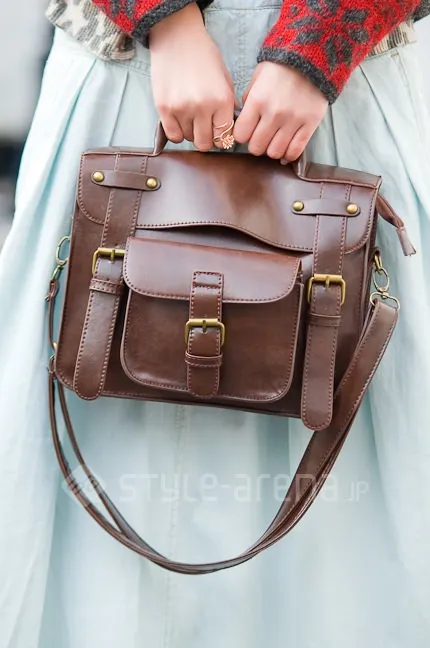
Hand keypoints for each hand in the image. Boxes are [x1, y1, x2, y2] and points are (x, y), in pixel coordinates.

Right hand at [149, 4, 235, 150]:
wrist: (177, 37)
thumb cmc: (203, 56)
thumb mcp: (224, 79)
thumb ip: (228, 106)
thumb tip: (228, 130)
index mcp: (222, 100)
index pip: (224, 137)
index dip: (221, 138)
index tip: (217, 133)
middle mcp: (202, 107)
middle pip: (205, 143)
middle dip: (206, 139)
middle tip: (204, 128)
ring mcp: (181, 108)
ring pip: (189, 139)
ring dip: (191, 132)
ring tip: (190, 116)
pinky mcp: (164, 108)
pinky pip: (173, 135)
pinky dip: (177, 132)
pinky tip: (180, 121)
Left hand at [234, 61, 327, 161]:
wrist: (311, 57)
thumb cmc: (280, 68)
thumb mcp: (257, 79)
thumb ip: (248, 101)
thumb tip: (243, 123)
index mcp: (257, 101)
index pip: (241, 135)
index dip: (242, 135)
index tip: (247, 131)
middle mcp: (274, 113)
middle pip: (257, 147)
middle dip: (256, 144)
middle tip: (261, 137)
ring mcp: (293, 120)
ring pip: (275, 152)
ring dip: (272, 150)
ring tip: (274, 141)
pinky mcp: (310, 124)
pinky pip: (295, 151)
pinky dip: (289, 154)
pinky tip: (286, 148)